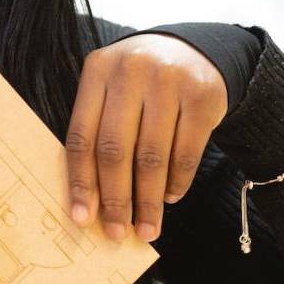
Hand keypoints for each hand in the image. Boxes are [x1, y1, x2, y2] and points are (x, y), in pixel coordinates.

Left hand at [66, 34, 226, 241]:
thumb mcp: (112, 90)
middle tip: (117, 233)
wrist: (193, 50)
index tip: (82, 218)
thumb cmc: (141, 84)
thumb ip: (98, 131)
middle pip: (116, 150)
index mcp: (98, 70)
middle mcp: (132, 71)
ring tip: (147, 228)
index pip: (82, 135)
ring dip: (148, 201)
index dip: (81, 181)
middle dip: (116, 200)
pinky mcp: (203, 96)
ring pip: (152, 157)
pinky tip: (169, 197)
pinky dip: (177, 183)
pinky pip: (186, 153)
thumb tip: (91, 204)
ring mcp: (170, 81)